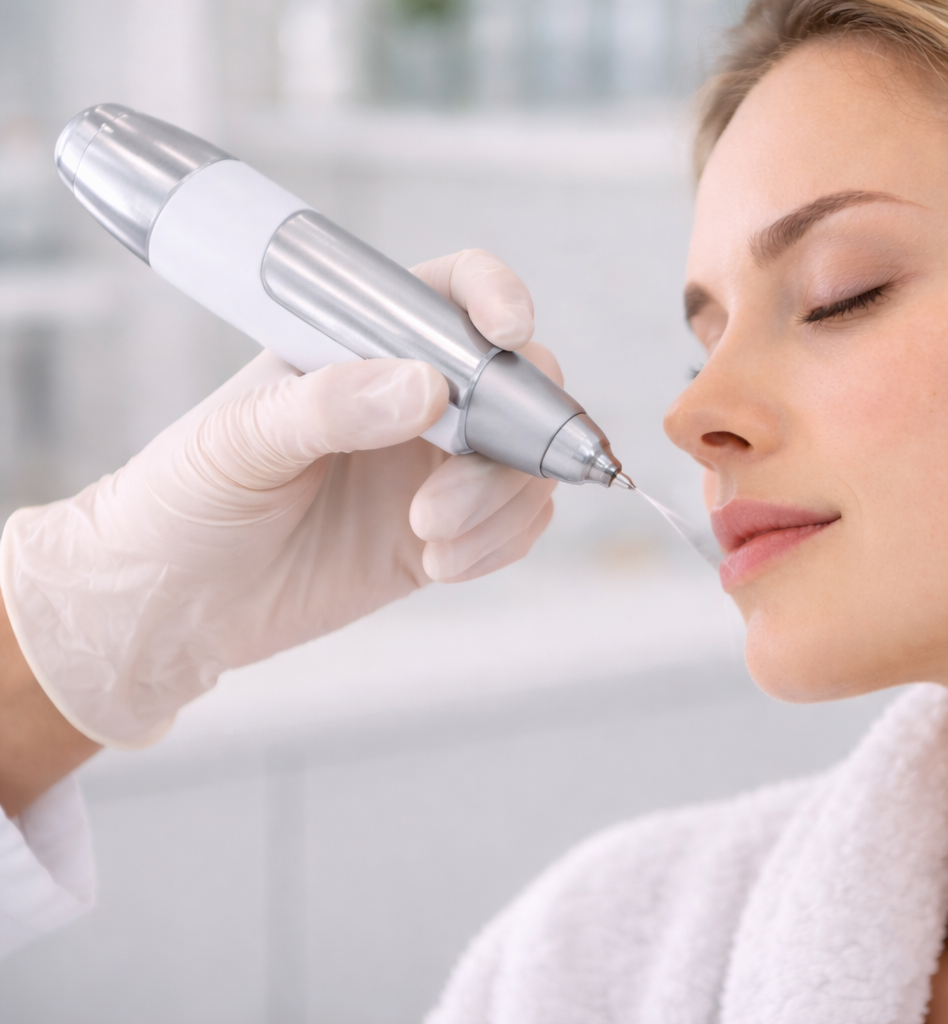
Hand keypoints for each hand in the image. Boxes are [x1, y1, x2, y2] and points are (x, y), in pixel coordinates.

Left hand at [0, 250, 556, 750]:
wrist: (172, 607)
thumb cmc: (184, 500)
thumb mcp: (240, 439)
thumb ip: (330, 406)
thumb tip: (428, 388)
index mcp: (357, 343)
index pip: (449, 293)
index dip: (496, 298)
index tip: (507, 333)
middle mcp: (409, 397)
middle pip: (516, 380)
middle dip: (511, 429)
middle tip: (450, 483)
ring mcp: (433, 466)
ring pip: (524, 460)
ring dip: (500, 500)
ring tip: (431, 533)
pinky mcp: (446, 532)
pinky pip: (517, 524)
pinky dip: (498, 543)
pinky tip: (439, 563)